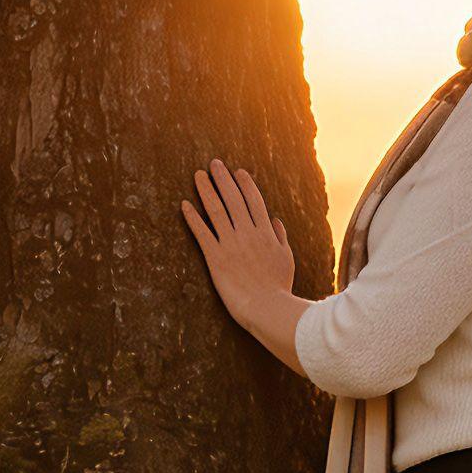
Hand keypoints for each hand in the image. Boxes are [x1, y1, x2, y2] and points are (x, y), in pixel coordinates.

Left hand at [182, 157, 294, 330]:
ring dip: (206, 190)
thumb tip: (275, 221)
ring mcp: (231, 244)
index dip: (245, 184)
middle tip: (214, 164)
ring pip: (216, 210)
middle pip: (233, 199)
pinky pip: (202, 232)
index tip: (238, 172)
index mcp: (266, 233)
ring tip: (198, 175)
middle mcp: (248, 233)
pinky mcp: (216, 258)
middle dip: (223, 179)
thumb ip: (280, 238)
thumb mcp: (287, 259)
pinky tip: (184, 204)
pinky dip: (192, 217)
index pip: (254, 201)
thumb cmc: (279, 288)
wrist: (269, 308)